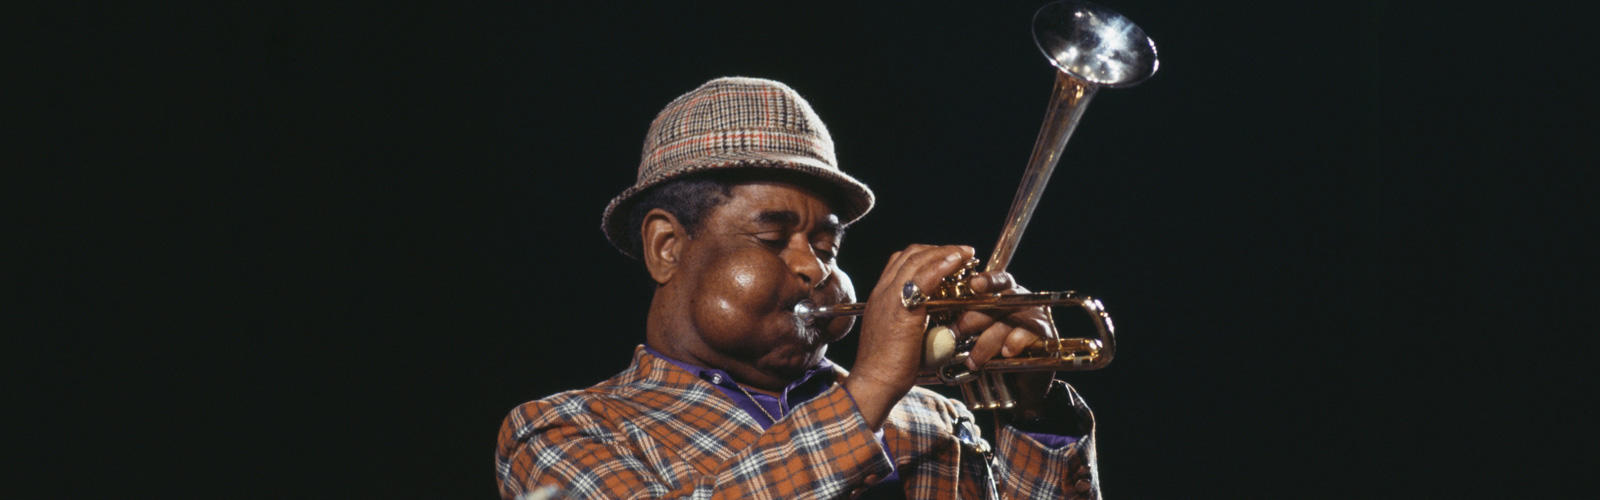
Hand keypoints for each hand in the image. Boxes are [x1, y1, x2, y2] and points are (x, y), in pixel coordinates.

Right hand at [843, 244, 974, 429]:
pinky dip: (941, 265)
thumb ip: (912, 319)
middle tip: (962, 252)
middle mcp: (883, 292)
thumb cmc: (886, 366)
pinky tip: (956, 261)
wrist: (873, 382)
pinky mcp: (902, 310)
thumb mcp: (897, 334)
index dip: (926, 254)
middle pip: (910, 255)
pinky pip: (923, 279)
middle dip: (939, 249)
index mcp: (881, 296)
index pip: (901, 261)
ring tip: (965, 253)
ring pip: (917, 260)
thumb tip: (935, 317)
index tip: (947, 257)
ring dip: (945, 252)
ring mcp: (890, 298)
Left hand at [957, 271, 1057, 417]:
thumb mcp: (970, 337)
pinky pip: (1029, 334)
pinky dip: (1014, 343)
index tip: (972, 285)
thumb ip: (958, 324)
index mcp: (1002, 294)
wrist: (1015, 388)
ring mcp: (1035, 316)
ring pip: (1010, 320)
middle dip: (974, 317)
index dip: (986, 281)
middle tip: (957, 332)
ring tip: (973, 360)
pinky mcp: (1045, 336)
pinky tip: (1005, 353)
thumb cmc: (989, 356)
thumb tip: (933, 322)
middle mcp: (1021, 300)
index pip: (995, 280)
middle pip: (1000, 300)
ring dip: (988, 340)